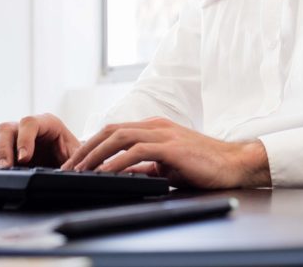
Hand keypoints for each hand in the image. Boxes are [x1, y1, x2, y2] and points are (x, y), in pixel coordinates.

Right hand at [0, 112, 80, 168]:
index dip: (25, 139)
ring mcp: (11, 137)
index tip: (24, 158)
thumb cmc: (73, 157)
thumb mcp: (77, 156)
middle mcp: (25, 127)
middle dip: (3, 148)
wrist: (68, 164)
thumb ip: (73, 160)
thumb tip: (69, 171)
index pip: (30, 123)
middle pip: (6, 128)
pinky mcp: (0, 150)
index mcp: (47, 124)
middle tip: (4, 166)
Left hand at [59, 117, 269, 188]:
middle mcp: (156, 126)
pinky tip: (106, 172)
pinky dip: (118, 161)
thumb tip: (122, 174)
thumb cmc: (204, 165)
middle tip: (69, 167)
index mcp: (154, 128)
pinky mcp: (172, 147)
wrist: (233, 163)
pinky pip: (138, 151)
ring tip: (81, 170)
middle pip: (111, 131)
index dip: (92, 145)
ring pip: (120, 137)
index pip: (114, 131)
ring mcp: (164, 134)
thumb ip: (146, 167)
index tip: (76, 163)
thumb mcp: (168, 166)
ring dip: (96, 154)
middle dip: (86, 148)